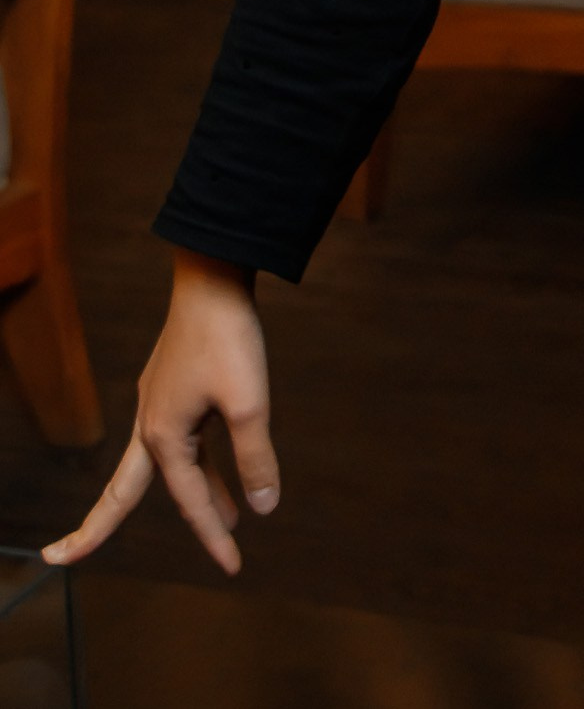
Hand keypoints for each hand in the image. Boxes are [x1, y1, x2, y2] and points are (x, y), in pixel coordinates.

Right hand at [42, 252, 278, 575]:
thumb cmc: (228, 338)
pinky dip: (201, 460)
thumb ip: (255, 458)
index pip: (189, 502)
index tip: (233, 568)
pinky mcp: (173, 387)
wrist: (214, 278)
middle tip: (58, 559)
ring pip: (165, 465)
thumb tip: (263, 509)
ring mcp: (159, 403)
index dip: (213, 536)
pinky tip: (225, 466)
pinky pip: (182, 439)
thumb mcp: (249, 402)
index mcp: (163, 436)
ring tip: (229, 521)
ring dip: (193, 493)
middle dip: (95, 529)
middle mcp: (151, 425)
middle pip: (122, 492)